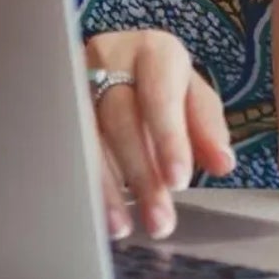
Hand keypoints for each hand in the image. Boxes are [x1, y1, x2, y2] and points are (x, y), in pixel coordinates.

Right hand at [85, 30, 236, 239]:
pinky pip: (64, 147)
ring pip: (87, 137)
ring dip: (108, 188)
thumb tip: (223, 163)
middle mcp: (111, 57)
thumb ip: (207, 127)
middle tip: (160, 219)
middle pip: (121, 119)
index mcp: (154, 51)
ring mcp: (76, 80)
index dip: (168, 138)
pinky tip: (93, 213)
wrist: (117, 61)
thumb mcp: (190, 96)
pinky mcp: (54, 105)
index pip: (160, 95)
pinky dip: (82, 184)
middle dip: (141, 173)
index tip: (178, 181)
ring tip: (125, 226)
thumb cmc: (160, 82)